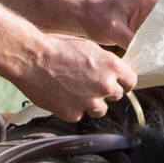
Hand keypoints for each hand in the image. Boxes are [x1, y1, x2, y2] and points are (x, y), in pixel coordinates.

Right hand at [14, 34, 137, 122]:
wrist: (32, 58)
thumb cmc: (57, 47)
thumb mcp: (89, 47)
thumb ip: (105, 63)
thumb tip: (113, 73)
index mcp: (112, 66)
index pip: (131, 82)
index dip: (122, 81)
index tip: (116, 82)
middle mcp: (104, 86)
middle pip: (116, 96)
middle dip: (105, 91)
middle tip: (89, 83)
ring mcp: (89, 102)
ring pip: (100, 110)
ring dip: (91, 103)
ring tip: (75, 90)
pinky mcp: (73, 114)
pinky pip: (79, 114)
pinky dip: (72, 108)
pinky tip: (62, 95)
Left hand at [78, 0, 158, 48]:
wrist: (81, 17)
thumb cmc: (95, 17)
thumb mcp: (114, 31)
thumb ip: (134, 41)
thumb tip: (152, 55)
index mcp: (147, 0)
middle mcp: (150, 5)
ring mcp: (146, 15)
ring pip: (163, 30)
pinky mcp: (141, 25)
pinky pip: (153, 35)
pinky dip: (155, 45)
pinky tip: (158, 57)